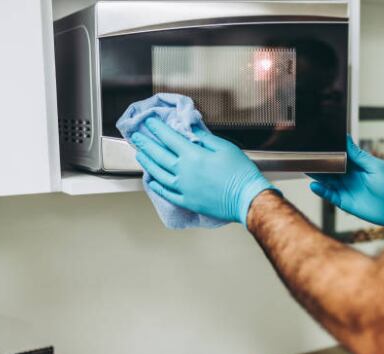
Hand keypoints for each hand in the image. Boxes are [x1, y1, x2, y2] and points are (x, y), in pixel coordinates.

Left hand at [131, 117, 276, 226]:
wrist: (246, 198)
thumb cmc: (240, 173)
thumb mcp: (225, 147)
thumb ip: (204, 137)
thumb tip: (191, 128)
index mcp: (193, 156)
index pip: (169, 138)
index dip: (157, 128)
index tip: (149, 122)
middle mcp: (184, 172)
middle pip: (159, 155)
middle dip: (146, 144)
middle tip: (136, 137)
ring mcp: (183, 188)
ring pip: (158, 174)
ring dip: (147, 163)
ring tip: (140, 155)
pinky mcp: (187, 201)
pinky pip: (166, 193)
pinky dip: (156, 186)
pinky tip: (151, 180)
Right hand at [309, 137, 383, 227]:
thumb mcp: (376, 166)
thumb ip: (358, 155)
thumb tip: (346, 139)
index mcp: (357, 165)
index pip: (339, 156)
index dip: (329, 151)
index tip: (318, 144)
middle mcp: (350, 177)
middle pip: (330, 168)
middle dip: (319, 163)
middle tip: (306, 155)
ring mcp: (347, 189)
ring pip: (327, 181)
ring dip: (317, 175)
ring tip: (305, 168)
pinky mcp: (345, 202)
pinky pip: (330, 196)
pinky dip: (321, 191)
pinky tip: (314, 185)